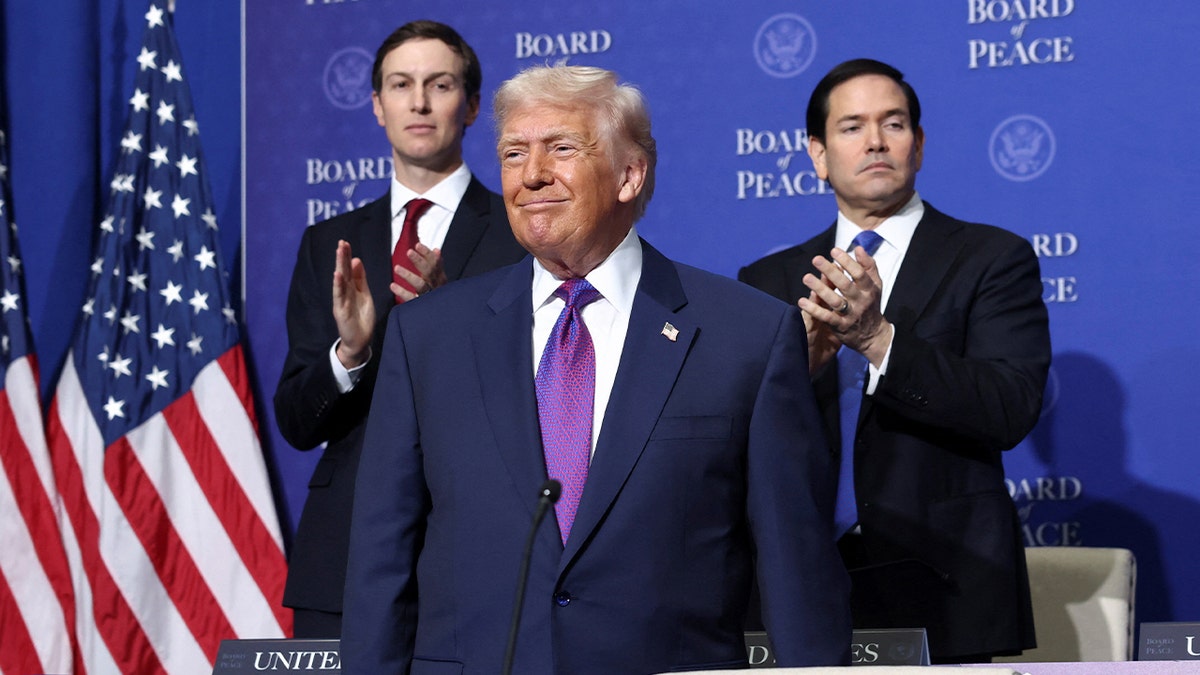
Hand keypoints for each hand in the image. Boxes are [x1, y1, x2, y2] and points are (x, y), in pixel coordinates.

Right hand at [332, 239, 374, 368]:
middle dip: (342, 257)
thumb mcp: (364, 295)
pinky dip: (338, 285)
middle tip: (342, 242)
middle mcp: (345, 292)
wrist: (360, 340)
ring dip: (339, 266)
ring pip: (340, 281)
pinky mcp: (341, 310)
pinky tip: (337, 274)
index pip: (349, 269)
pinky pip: (339, 296)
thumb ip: (360, 279)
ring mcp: (341, 301)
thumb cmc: (362, 318)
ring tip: (339, 253)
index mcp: (352, 288)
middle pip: (343, 271)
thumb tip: (356, 260)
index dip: (347, 257)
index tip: (346, 243)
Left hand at [389, 242, 447, 301]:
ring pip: (420, 285)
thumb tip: (437, 250)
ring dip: (408, 275)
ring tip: (397, 268)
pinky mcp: (420, 306)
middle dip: (419, 261)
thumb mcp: (438, 279)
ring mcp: (428, 296)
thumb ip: (436, 265)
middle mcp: (436, 286)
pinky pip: (411, 299)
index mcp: (440, 278)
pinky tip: (393, 286)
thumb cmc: (437, 294)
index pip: (435, 263)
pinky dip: (402, 292)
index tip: (418, 245)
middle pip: (429, 272)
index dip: (427, 254)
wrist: (439, 317)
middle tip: (409, 252)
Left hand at [796, 245, 890, 366]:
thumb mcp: (875, 285)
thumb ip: (868, 266)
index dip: (847, 262)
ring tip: (806, 277)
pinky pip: (826, 317)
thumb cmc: (870, 304)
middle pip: (845, 285)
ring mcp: (851, 315)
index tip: (834, 250)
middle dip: (831, 271)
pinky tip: (802, 301)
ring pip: (834, 301)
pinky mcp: (840, 326)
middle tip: (816, 259)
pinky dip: (814, 309)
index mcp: (870, 289)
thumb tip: (858, 247)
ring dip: (820, 289)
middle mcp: (861, 301)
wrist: (873, 336)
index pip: (859, 273)